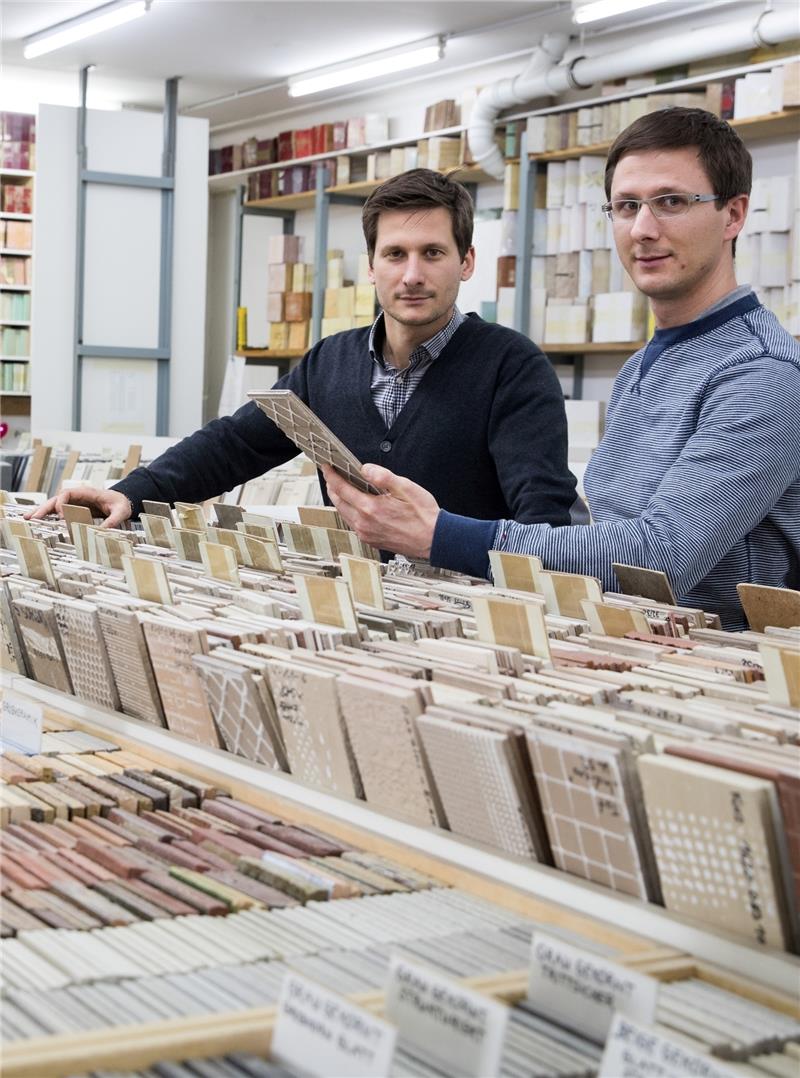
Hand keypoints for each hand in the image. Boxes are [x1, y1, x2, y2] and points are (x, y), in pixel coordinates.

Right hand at [24, 485, 132, 528]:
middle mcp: (77, 496)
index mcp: (87, 493)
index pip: (68, 494)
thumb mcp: (120, 511)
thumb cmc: (120, 503)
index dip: (61, 503)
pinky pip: (58, 511)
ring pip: (54, 505)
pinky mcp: (74, 510)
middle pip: (56, 500)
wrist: (122, 501)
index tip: (60, 515)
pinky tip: (36, 520)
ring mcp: (74, 503)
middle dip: (44, 508)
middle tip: (32, 518)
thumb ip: (113, 520)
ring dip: (41, 512)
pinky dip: (47, 515)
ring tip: (27, 519)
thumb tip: (102, 532)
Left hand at [322, 463, 439, 558]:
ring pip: (344, 514)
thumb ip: (383, 476)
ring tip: (341, 488)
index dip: (331, 475)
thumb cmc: (423, 515)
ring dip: (340, 500)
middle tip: (331, 475)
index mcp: (370, 508)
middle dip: (332, 487)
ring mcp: (366, 534)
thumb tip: (365, 469)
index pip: (341, 488)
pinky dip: (349, 512)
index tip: (327, 467)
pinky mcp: (371, 540)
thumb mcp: (406, 487)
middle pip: (338, 502)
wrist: (433, 540)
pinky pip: (353, 524)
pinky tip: (356, 505)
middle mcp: (364, 523)